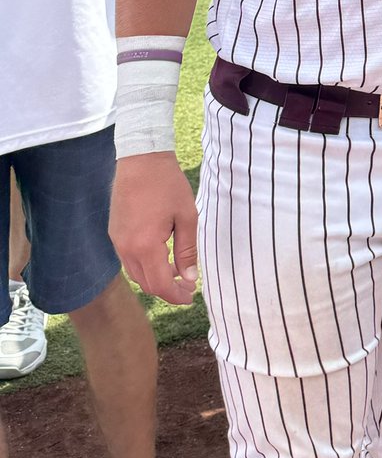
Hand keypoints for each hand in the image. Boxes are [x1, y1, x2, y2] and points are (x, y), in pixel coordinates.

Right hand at [110, 152, 199, 304]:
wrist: (141, 159)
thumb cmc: (167, 185)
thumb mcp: (187, 216)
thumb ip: (187, 250)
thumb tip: (190, 278)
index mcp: (145, 246)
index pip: (160, 285)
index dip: (176, 295)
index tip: (191, 297)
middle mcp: (126, 248)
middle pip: (146, 283)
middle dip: (167, 290)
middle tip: (188, 288)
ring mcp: (116, 241)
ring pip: (136, 274)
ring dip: (155, 279)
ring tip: (178, 274)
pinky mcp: (114, 233)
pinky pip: (129, 260)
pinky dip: (145, 266)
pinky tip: (162, 258)